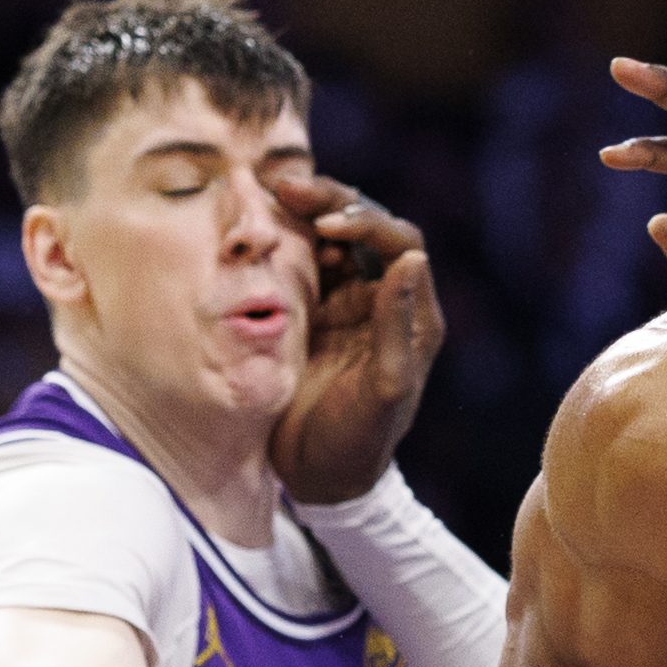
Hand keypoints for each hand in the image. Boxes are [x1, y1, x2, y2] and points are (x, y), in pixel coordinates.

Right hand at [268, 175, 443, 503]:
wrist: (316, 476)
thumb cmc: (358, 440)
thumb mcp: (384, 390)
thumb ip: (395, 326)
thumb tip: (411, 260)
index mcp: (412, 315)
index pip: (400, 244)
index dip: (367, 222)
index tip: (328, 224)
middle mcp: (380, 300)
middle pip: (364, 228)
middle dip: (330, 201)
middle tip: (286, 190)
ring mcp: (341, 303)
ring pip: (327, 238)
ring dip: (302, 213)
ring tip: (268, 198)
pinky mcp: (306, 312)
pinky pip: (296, 262)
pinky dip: (279, 240)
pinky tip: (254, 230)